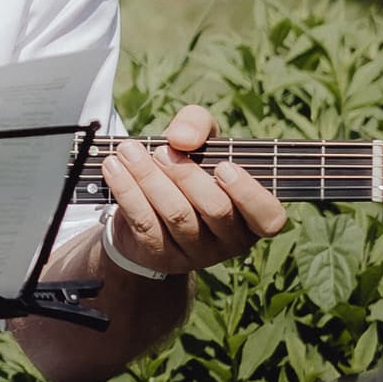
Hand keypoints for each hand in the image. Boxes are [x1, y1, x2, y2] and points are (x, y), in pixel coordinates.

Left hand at [97, 102, 285, 278]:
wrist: (150, 206)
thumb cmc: (189, 169)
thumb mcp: (202, 139)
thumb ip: (198, 125)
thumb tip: (182, 139)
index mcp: (253, 215)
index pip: (268, 217)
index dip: (249, 193)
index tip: (224, 166)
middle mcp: (230, 240)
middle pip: (215, 210)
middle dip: (186, 175)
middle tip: (162, 151)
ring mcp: (196, 253)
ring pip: (176, 215)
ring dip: (149, 179)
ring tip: (129, 152)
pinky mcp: (161, 256)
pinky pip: (145, 224)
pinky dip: (127, 191)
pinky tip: (114, 168)